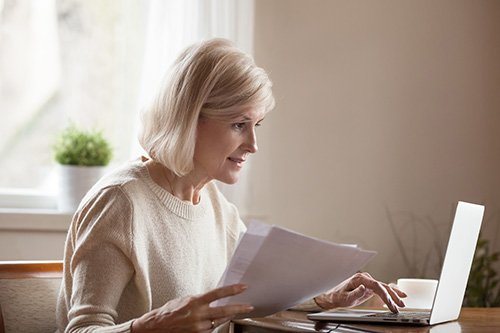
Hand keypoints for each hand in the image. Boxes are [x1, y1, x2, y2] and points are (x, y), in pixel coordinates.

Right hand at [131, 284, 252, 331]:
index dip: (232, 290)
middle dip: (239, 308)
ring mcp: (199, 327)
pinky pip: (211, 329)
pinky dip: (214, 324)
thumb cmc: (169, 312)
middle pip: (224, 311)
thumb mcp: (186, 300)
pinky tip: (214, 320)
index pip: (218, 293)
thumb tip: (215, 299)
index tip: (243, 287)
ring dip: (226, 316)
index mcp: (195, 302)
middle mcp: (198, 315)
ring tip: (232, 312)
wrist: (157, 328)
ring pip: (219, 321)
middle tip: (249, 306)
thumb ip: (201, 300)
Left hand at [314, 272, 405, 312]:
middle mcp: (365, 278)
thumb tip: (364, 287)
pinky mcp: (369, 287)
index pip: (377, 285)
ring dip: (394, 295)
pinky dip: (390, 293)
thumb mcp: (345, 297)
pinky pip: (382, 289)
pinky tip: (398, 296)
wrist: (333, 296)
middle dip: (392, 296)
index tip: (390, 304)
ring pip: (384, 287)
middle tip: (400, 306)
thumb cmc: (338, 296)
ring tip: (402, 302)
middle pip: (382, 286)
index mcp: (360, 278)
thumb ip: (355, 293)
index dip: (385, 295)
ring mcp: (368, 282)